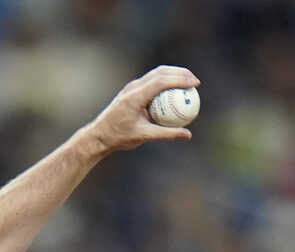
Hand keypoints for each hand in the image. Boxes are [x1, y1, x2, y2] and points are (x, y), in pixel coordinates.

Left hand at [85, 65, 200, 152]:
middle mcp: (133, 88)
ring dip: (173, 74)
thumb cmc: (119, 137)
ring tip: (188, 82)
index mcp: (135, 97)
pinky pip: (151, 81)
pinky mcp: (131, 90)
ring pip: (156, 74)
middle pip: (161, 72)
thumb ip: (166, 134)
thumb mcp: (144, 136)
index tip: (195, 84)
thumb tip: (187, 135)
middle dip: (180, 73)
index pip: (161, 82)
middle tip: (195, 81)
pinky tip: (175, 90)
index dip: (180, 79)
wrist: (98, 135)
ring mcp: (131, 87)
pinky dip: (165, 81)